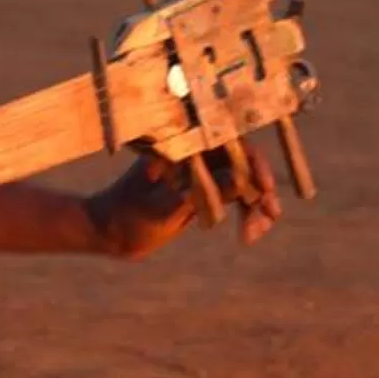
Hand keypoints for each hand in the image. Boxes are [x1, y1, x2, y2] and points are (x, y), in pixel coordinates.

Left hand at [85, 139, 280, 259]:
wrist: (107, 233)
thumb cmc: (124, 218)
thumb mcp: (161, 209)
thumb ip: (198, 195)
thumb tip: (241, 181)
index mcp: (178, 147)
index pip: (224, 143)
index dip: (250, 162)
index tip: (263, 186)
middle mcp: (192, 154)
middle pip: (239, 160)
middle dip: (259, 186)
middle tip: (271, 214)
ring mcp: (199, 172)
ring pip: (241, 180)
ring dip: (255, 204)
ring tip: (256, 233)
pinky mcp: (202, 190)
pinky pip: (233, 196)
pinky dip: (244, 213)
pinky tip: (249, 234)